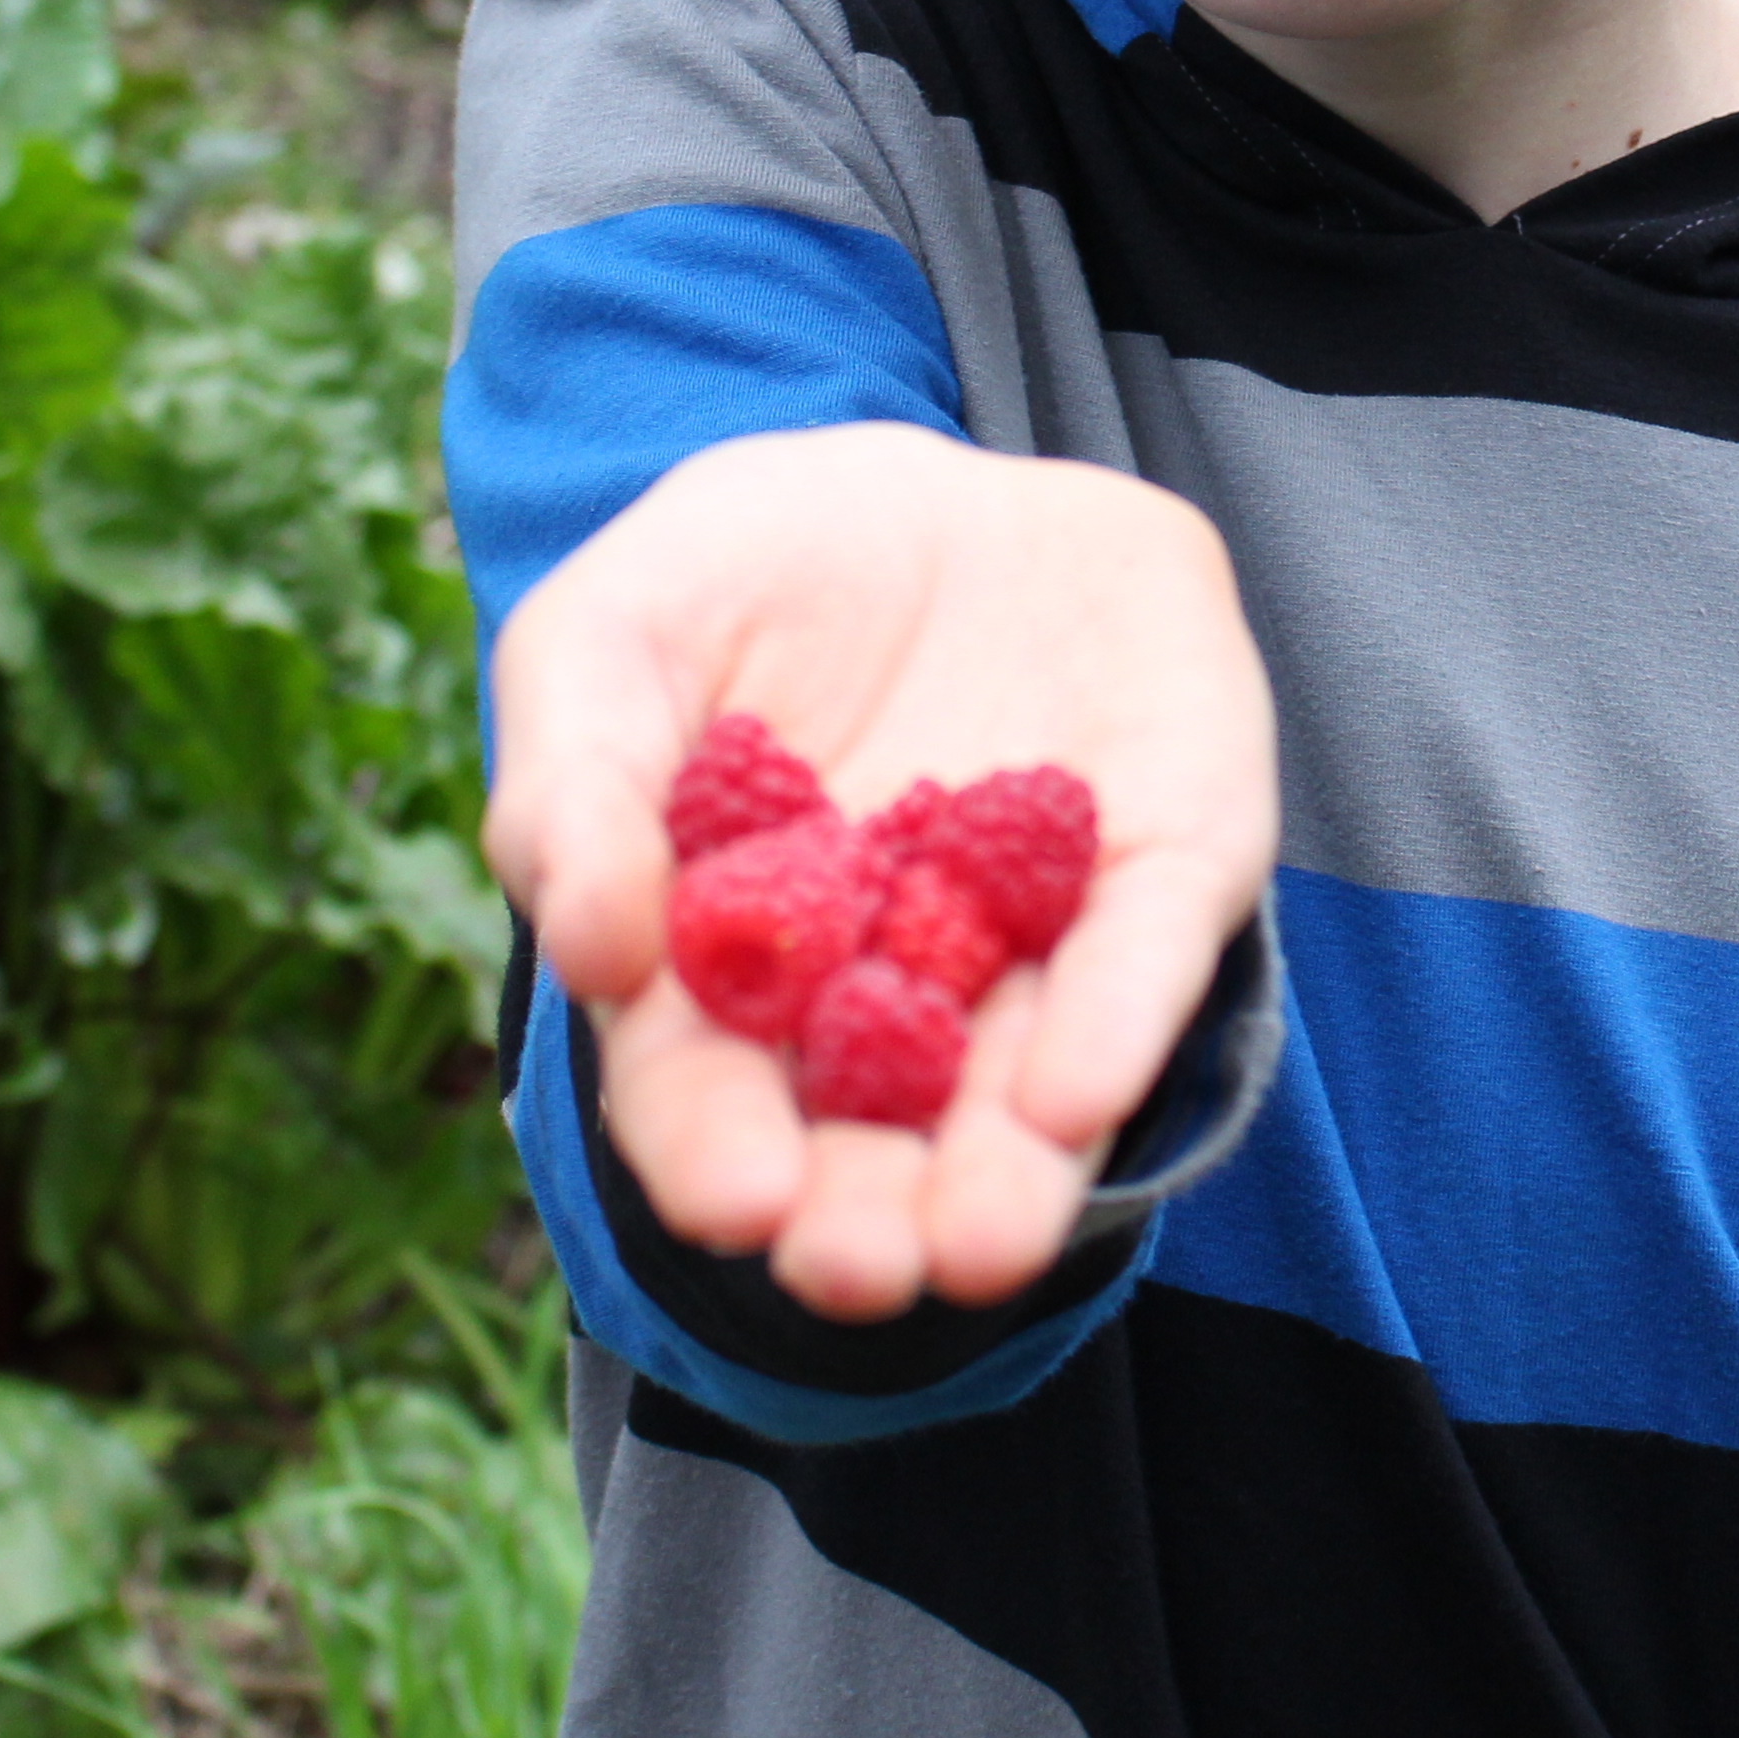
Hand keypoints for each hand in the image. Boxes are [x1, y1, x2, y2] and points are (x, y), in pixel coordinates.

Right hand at [483, 422, 1279, 1323]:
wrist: (925, 471)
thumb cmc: (735, 580)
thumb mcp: (608, 641)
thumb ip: (576, 787)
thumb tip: (592, 950)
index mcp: (737, 969)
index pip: (713, 1091)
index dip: (717, 1150)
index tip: (734, 1200)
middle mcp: (893, 989)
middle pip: (875, 1134)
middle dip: (867, 1212)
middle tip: (860, 1267)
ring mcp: (1036, 938)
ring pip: (1024, 1087)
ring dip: (1002, 1179)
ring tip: (977, 1246)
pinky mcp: (1162, 863)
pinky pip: (1145, 953)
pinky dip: (1112, 1023)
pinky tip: (1073, 1095)